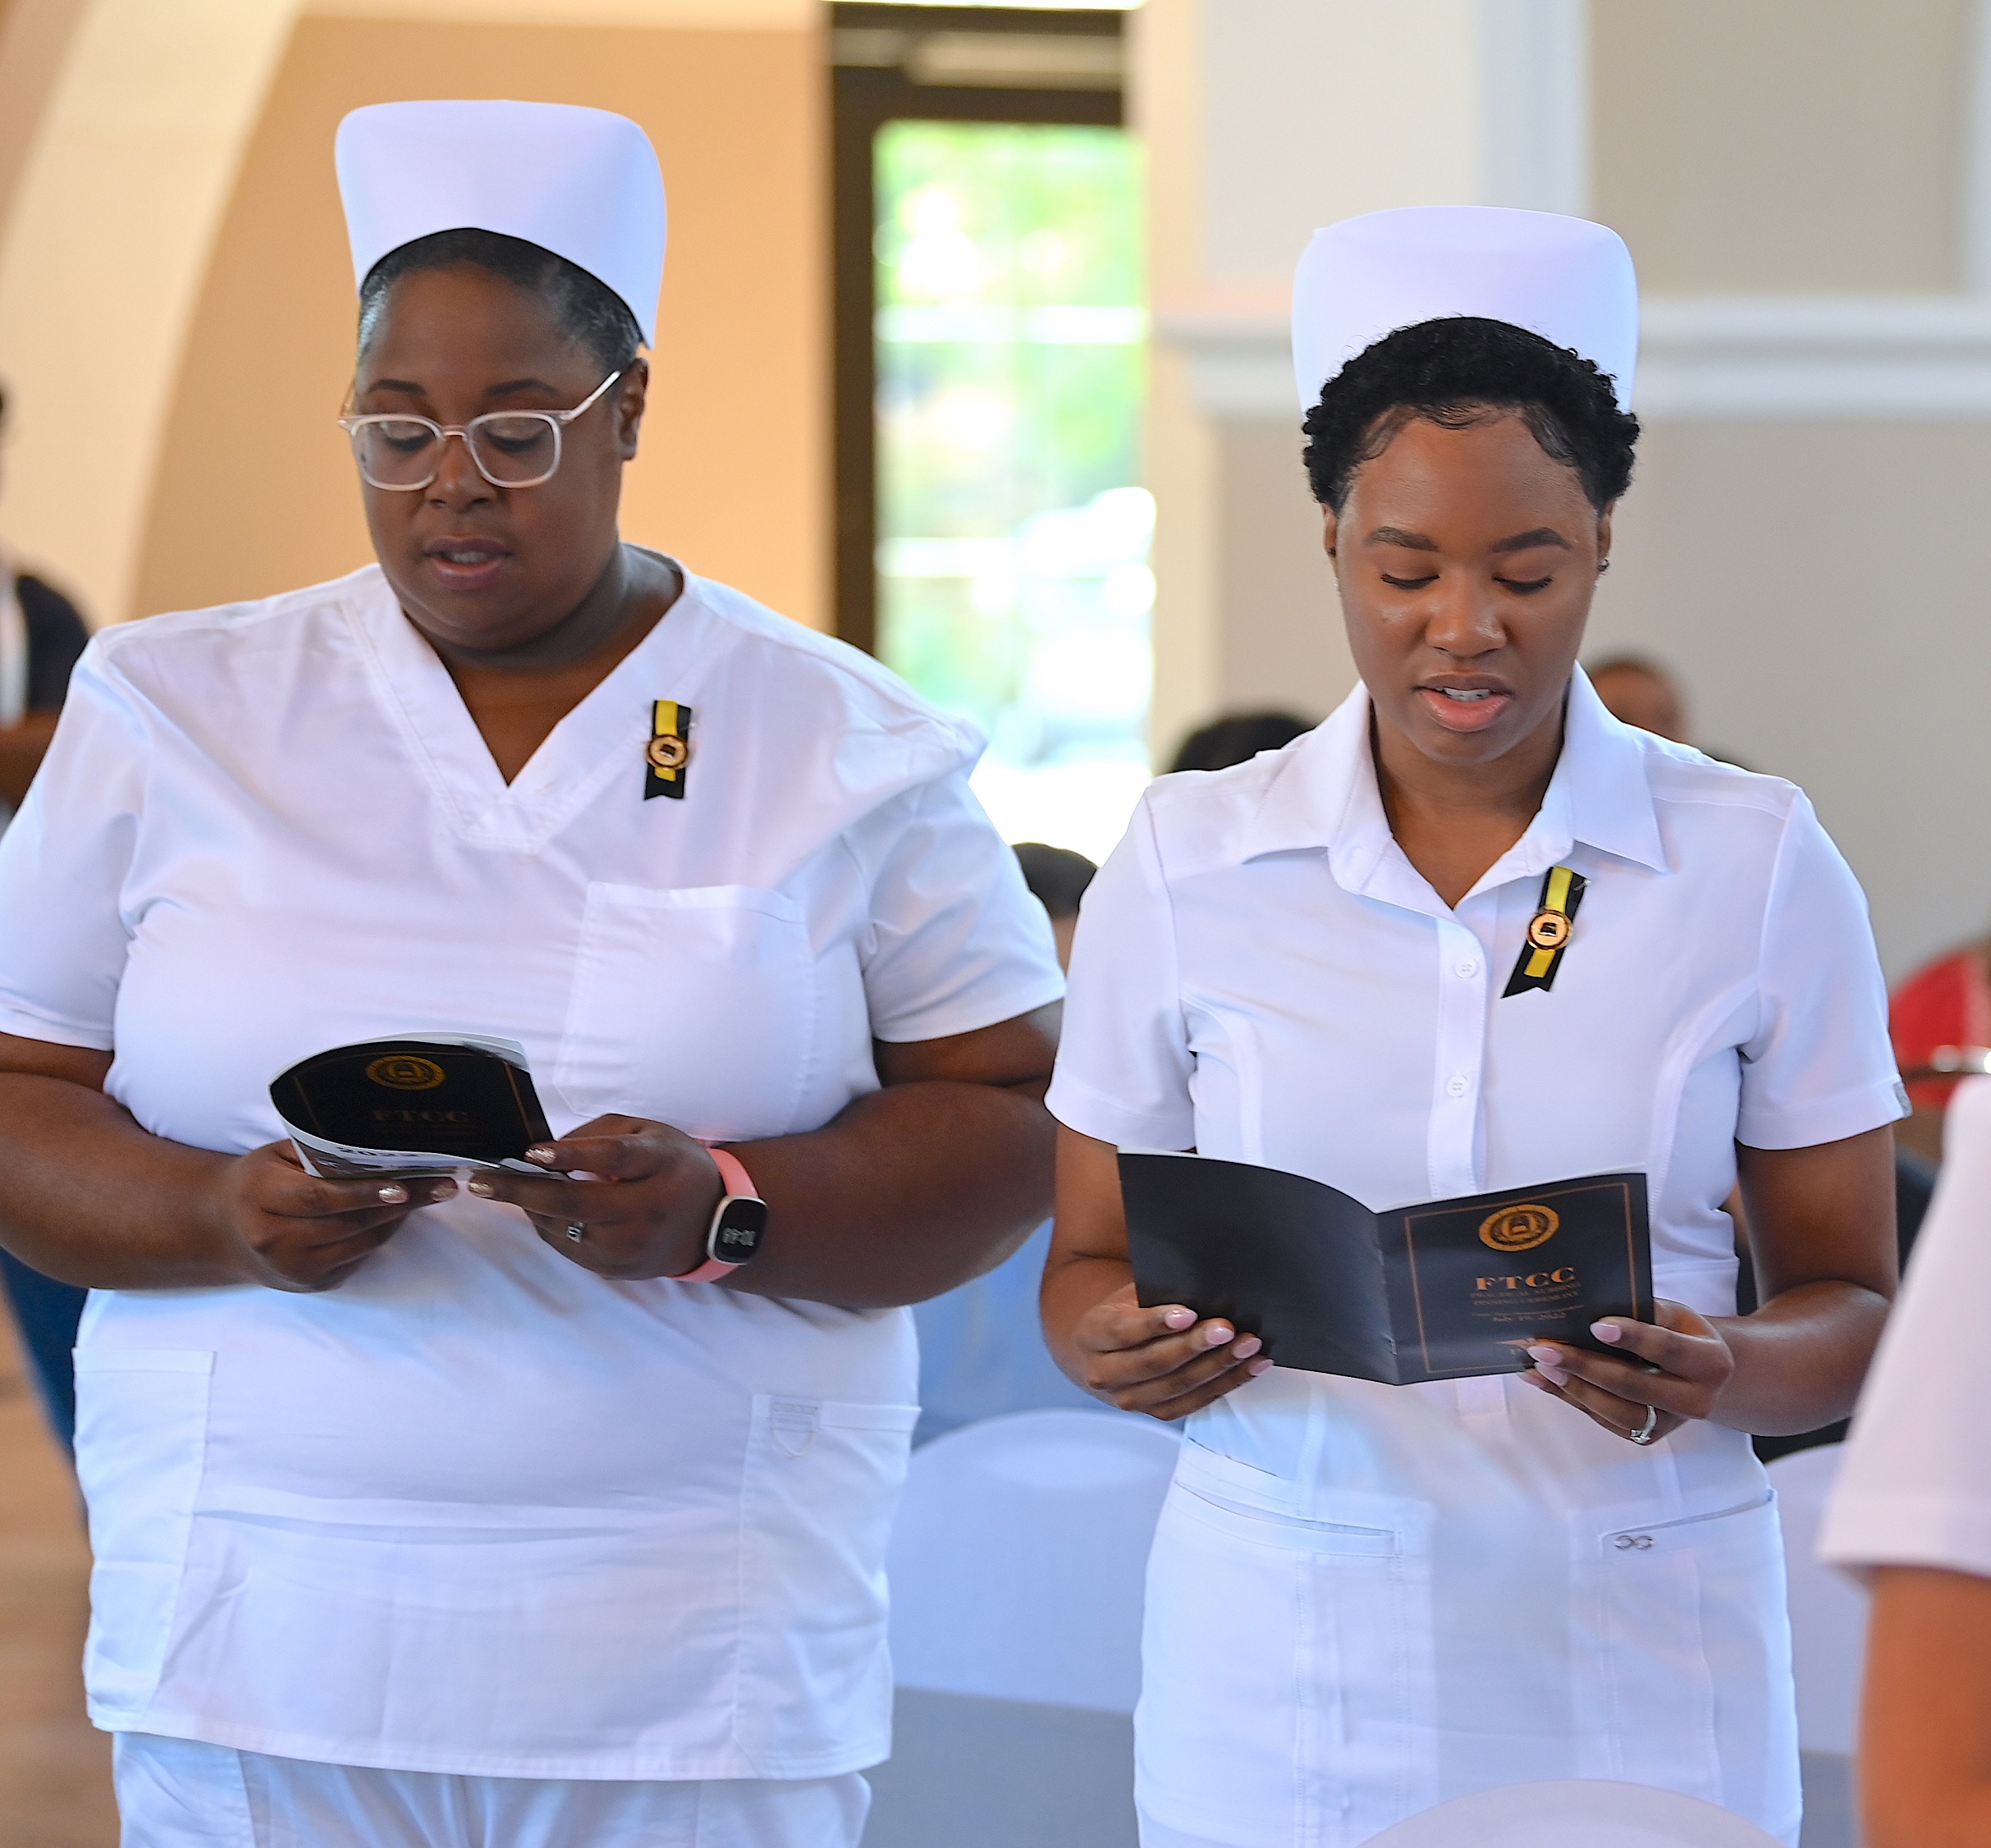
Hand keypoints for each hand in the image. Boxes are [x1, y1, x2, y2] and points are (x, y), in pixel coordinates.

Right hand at [210, 1140, 456, 1291]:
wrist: (224, 1229)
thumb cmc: (259, 1181)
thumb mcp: (277, 1155)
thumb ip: (318, 1151)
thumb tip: (378, 1145)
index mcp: (261, 1196)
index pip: (321, 1197)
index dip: (366, 1193)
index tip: (405, 1186)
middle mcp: (273, 1238)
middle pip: (349, 1221)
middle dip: (402, 1202)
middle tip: (442, 1184)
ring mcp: (292, 1267)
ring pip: (360, 1241)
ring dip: (399, 1217)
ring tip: (431, 1192)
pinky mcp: (309, 1283)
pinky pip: (358, 1255)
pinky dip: (381, 1233)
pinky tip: (397, 1213)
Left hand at [464, 1115, 721, 1279]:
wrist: (713, 1225)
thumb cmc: (675, 1167)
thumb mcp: (651, 1134)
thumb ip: (601, 1136)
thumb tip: (545, 1152)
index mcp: (661, 1166)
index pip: (614, 1160)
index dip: (572, 1154)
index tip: (531, 1152)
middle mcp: (647, 1211)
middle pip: (576, 1203)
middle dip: (520, 1190)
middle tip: (478, 1179)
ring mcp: (631, 1248)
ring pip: (562, 1228)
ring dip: (529, 1206)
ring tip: (505, 1185)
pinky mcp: (617, 1270)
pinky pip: (567, 1245)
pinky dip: (548, 1223)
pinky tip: (543, 1207)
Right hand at [1070, 1282, 1272, 1419]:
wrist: (1104, 1352)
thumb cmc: (1124, 1315)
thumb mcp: (1128, 1297)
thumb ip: (1154, 1297)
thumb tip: (1201, 1293)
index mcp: (1092, 1335)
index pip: (1124, 1330)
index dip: (1157, 1323)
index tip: (1189, 1313)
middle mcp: (1104, 1373)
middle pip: (1154, 1363)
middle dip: (1195, 1346)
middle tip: (1227, 1329)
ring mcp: (1129, 1399)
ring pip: (1178, 1386)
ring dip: (1218, 1366)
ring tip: (1248, 1345)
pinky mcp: (1156, 1412)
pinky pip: (1195, 1402)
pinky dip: (1227, 1383)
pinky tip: (1251, 1366)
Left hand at [1518, 1298, 1735, 1443]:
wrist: (1704, 1376)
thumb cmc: (1683, 1336)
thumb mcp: (1677, 1315)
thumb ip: (1647, 1310)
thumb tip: (1595, 1305)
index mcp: (1710, 1362)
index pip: (1667, 1349)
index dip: (1633, 1337)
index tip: (1596, 1326)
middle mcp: (1696, 1400)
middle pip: (1635, 1386)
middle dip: (1586, 1366)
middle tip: (1546, 1349)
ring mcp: (1671, 1423)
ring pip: (1617, 1412)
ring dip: (1573, 1389)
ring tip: (1540, 1366)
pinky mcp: (1648, 1435)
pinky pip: (1605, 1421)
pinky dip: (1571, 1400)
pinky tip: (1542, 1380)